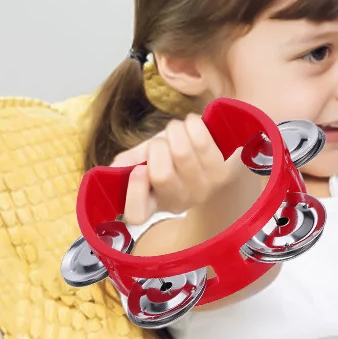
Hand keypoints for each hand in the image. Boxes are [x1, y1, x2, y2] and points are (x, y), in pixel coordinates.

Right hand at [112, 115, 230, 223]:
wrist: (216, 155)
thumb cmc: (174, 156)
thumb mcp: (148, 158)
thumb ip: (130, 161)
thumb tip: (114, 168)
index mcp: (154, 203)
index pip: (136, 215)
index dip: (134, 191)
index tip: (139, 169)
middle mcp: (179, 202)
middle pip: (161, 174)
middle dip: (157, 146)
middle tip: (163, 140)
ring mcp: (204, 190)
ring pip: (182, 153)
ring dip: (176, 131)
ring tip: (179, 129)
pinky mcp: (223, 173)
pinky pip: (202, 142)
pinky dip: (194, 125)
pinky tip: (194, 124)